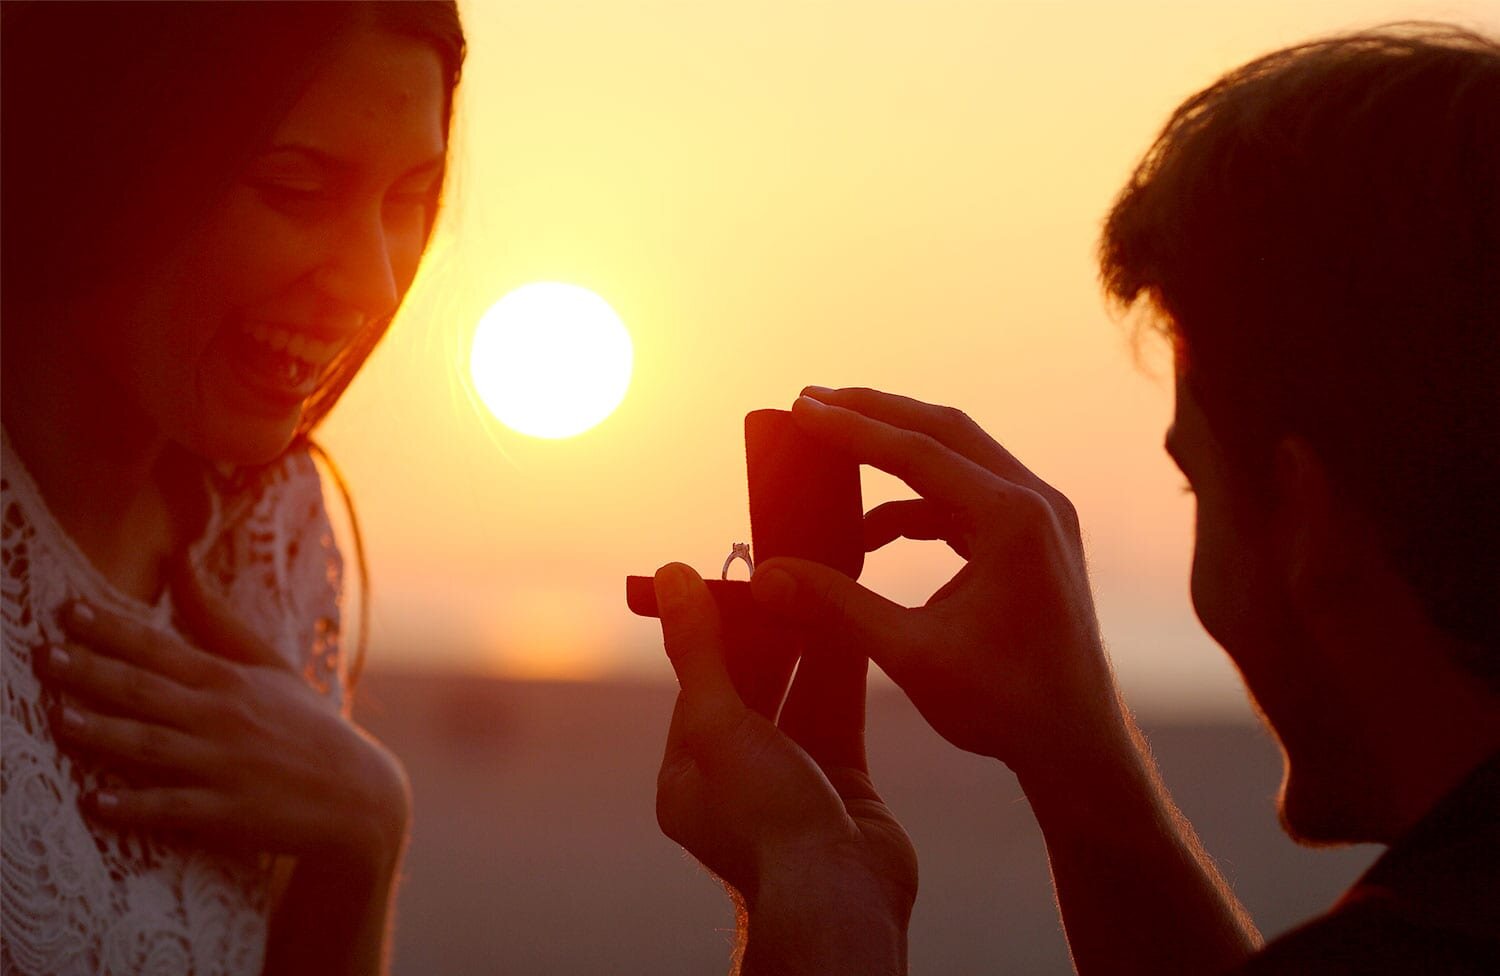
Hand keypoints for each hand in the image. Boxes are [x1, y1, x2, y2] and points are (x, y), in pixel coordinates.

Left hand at [36, 562, 408, 873]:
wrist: (355, 793)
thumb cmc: (305, 724)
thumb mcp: (268, 665)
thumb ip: (217, 618)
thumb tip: (180, 561)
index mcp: (228, 681)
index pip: (160, 649)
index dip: (111, 630)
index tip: (66, 612)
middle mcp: (222, 718)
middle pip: (146, 692)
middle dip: (92, 673)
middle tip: (44, 657)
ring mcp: (224, 766)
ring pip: (152, 746)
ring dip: (103, 733)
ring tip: (57, 719)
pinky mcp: (227, 812)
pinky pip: (173, 807)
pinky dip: (134, 805)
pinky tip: (95, 802)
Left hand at [653, 562, 915, 972]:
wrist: (838, 896)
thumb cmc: (766, 820)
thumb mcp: (717, 724)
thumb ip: (699, 650)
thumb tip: (670, 578)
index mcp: (690, 776)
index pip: (699, 685)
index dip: (718, 629)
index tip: (738, 580)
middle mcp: (737, 779)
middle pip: (753, 688)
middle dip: (770, 635)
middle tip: (789, 577)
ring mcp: (793, 782)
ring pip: (801, 697)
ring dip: (811, 646)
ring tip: (825, 587)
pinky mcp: (842, 785)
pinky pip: (840, 715)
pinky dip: (845, 674)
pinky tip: (855, 628)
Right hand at [750, 386, 1127, 777]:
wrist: (1077, 747)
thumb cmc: (1005, 705)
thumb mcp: (910, 654)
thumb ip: (835, 606)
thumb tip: (767, 576)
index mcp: (1013, 519)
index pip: (918, 451)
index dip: (852, 427)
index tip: (800, 407)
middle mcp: (1036, 503)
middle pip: (943, 431)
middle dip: (874, 415)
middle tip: (812, 403)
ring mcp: (1041, 519)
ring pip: (957, 460)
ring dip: (895, 456)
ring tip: (832, 458)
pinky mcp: (1034, 541)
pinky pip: (967, 499)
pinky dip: (917, 505)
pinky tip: (871, 535)